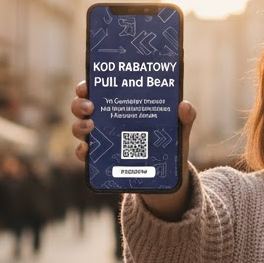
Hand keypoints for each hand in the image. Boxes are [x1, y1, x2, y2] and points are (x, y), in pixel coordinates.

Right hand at [70, 79, 197, 220]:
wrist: (167, 178)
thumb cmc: (169, 145)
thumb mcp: (179, 130)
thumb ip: (184, 118)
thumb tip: (184, 105)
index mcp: (121, 106)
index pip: (98, 91)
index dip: (87, 86)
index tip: (87, 84)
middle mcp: (106, 121)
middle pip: (82, 107)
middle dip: (79, 104)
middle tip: (90, 106)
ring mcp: (102, 141)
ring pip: (79, 129)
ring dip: (79, 126)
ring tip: (91, 126)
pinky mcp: (101, 161)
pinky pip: (84, 155)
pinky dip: (81, 152)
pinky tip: (87, 150)